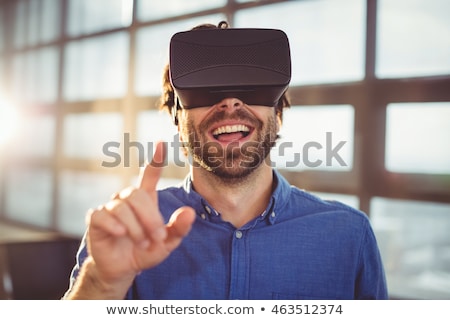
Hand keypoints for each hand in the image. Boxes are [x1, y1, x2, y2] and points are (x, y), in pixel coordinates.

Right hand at [84, 141, 195, 295]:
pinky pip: (102, 215)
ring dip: (135, 227)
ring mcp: (110, 208)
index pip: (149, 175)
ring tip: (142, 243)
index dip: (155, 160)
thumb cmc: (145, 251)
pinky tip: (120, 234)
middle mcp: (127, 199)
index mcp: (146, 200)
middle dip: (150, 218)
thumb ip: (179, 228)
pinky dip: (114, 225)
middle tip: (157, 238)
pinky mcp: (96, 220)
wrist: (123, 269)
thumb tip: (190, 212)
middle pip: (136, 194)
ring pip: (122, 207)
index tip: (161, 143)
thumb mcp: (167, 243)